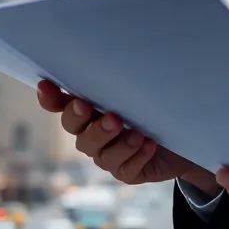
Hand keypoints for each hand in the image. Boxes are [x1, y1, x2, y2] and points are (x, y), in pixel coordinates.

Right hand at [36, 79, 194, 184]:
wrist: (183, 140)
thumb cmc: (155, 110)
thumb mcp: (141, 93)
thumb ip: (123, 82)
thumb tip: (114, 56)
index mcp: (89, 112)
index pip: (61, 105)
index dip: (51, 98)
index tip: (46, 86)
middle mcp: (92, 134)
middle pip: (77, 131)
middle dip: (88, 123)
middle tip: (109, 115)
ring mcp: (107, 156)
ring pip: (101, 154)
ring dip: (118, 143)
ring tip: (137, 133)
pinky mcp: (126, 172)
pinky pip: (124, 169)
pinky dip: (137, 156)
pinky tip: (149, 145)